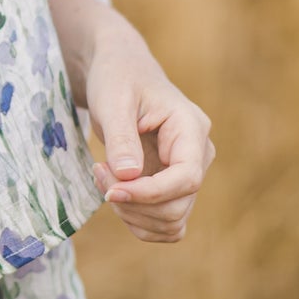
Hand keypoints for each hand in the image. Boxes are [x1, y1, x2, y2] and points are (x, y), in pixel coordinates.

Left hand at [83, 16, 215, 244]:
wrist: (120, 75)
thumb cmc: (118, 80)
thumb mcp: (113, 101)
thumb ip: (121, 139)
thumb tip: (129, 177)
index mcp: (191, 129)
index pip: (187, 178)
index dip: (150, 194)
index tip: (111, 191)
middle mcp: (198, 155)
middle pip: (177, 206)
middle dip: (133, 202)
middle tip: (99, 173)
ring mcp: (187, 173)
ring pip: (171, 221)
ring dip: (131, 213)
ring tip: (104, 178)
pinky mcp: (172, 187)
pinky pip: (164, 223)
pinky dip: (137, 219)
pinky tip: (115, 191)